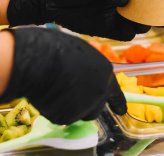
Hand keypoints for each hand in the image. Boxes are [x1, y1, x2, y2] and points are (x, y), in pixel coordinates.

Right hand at [0, 26, 125, 124]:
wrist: (41, 60)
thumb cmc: (57, 48)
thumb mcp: (81, 53)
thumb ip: (89, 69)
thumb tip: (83, 76)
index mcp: (105, 72)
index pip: (115, 93)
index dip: (118, 102)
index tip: (122, 111)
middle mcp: (100, 91)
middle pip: (96, 107)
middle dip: (86, 105)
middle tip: (71, 96)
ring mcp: (85, 106)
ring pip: (79, 114)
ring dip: (71, 108)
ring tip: (57, 91)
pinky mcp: (68, 117)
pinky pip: (61, 117)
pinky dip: (54, 110)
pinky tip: (48, 96)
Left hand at [7, 0, 150, 39]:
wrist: (51, 0)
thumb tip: (126, 1)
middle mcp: (123, 1)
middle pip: (149, 8)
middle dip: (163, 13)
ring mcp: (116, 15)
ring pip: (139, 22)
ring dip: (148, 24)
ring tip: (154, 23)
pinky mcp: (108, 29)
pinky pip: (124, 33)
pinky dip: (129, 33)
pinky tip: (130, 29)